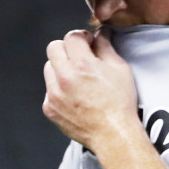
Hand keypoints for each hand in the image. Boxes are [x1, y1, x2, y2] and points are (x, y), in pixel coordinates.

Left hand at [43, 29, 138, 150]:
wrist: (113, 134)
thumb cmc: (120, 104)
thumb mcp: (120, 69)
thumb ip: (106, 47)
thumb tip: (100, 33)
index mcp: (82, 65)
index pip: (71, 36)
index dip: (82, 37)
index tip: (87, 44)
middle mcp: (64, 78)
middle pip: (53, 48)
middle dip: (67, 49)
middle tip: (80, 57)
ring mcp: (54, 94)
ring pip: (48, 68)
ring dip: (60, 68)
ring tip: (77, 78)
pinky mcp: (50, 108)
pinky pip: (49, 89)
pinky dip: (59, 88)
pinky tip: (75, 96)